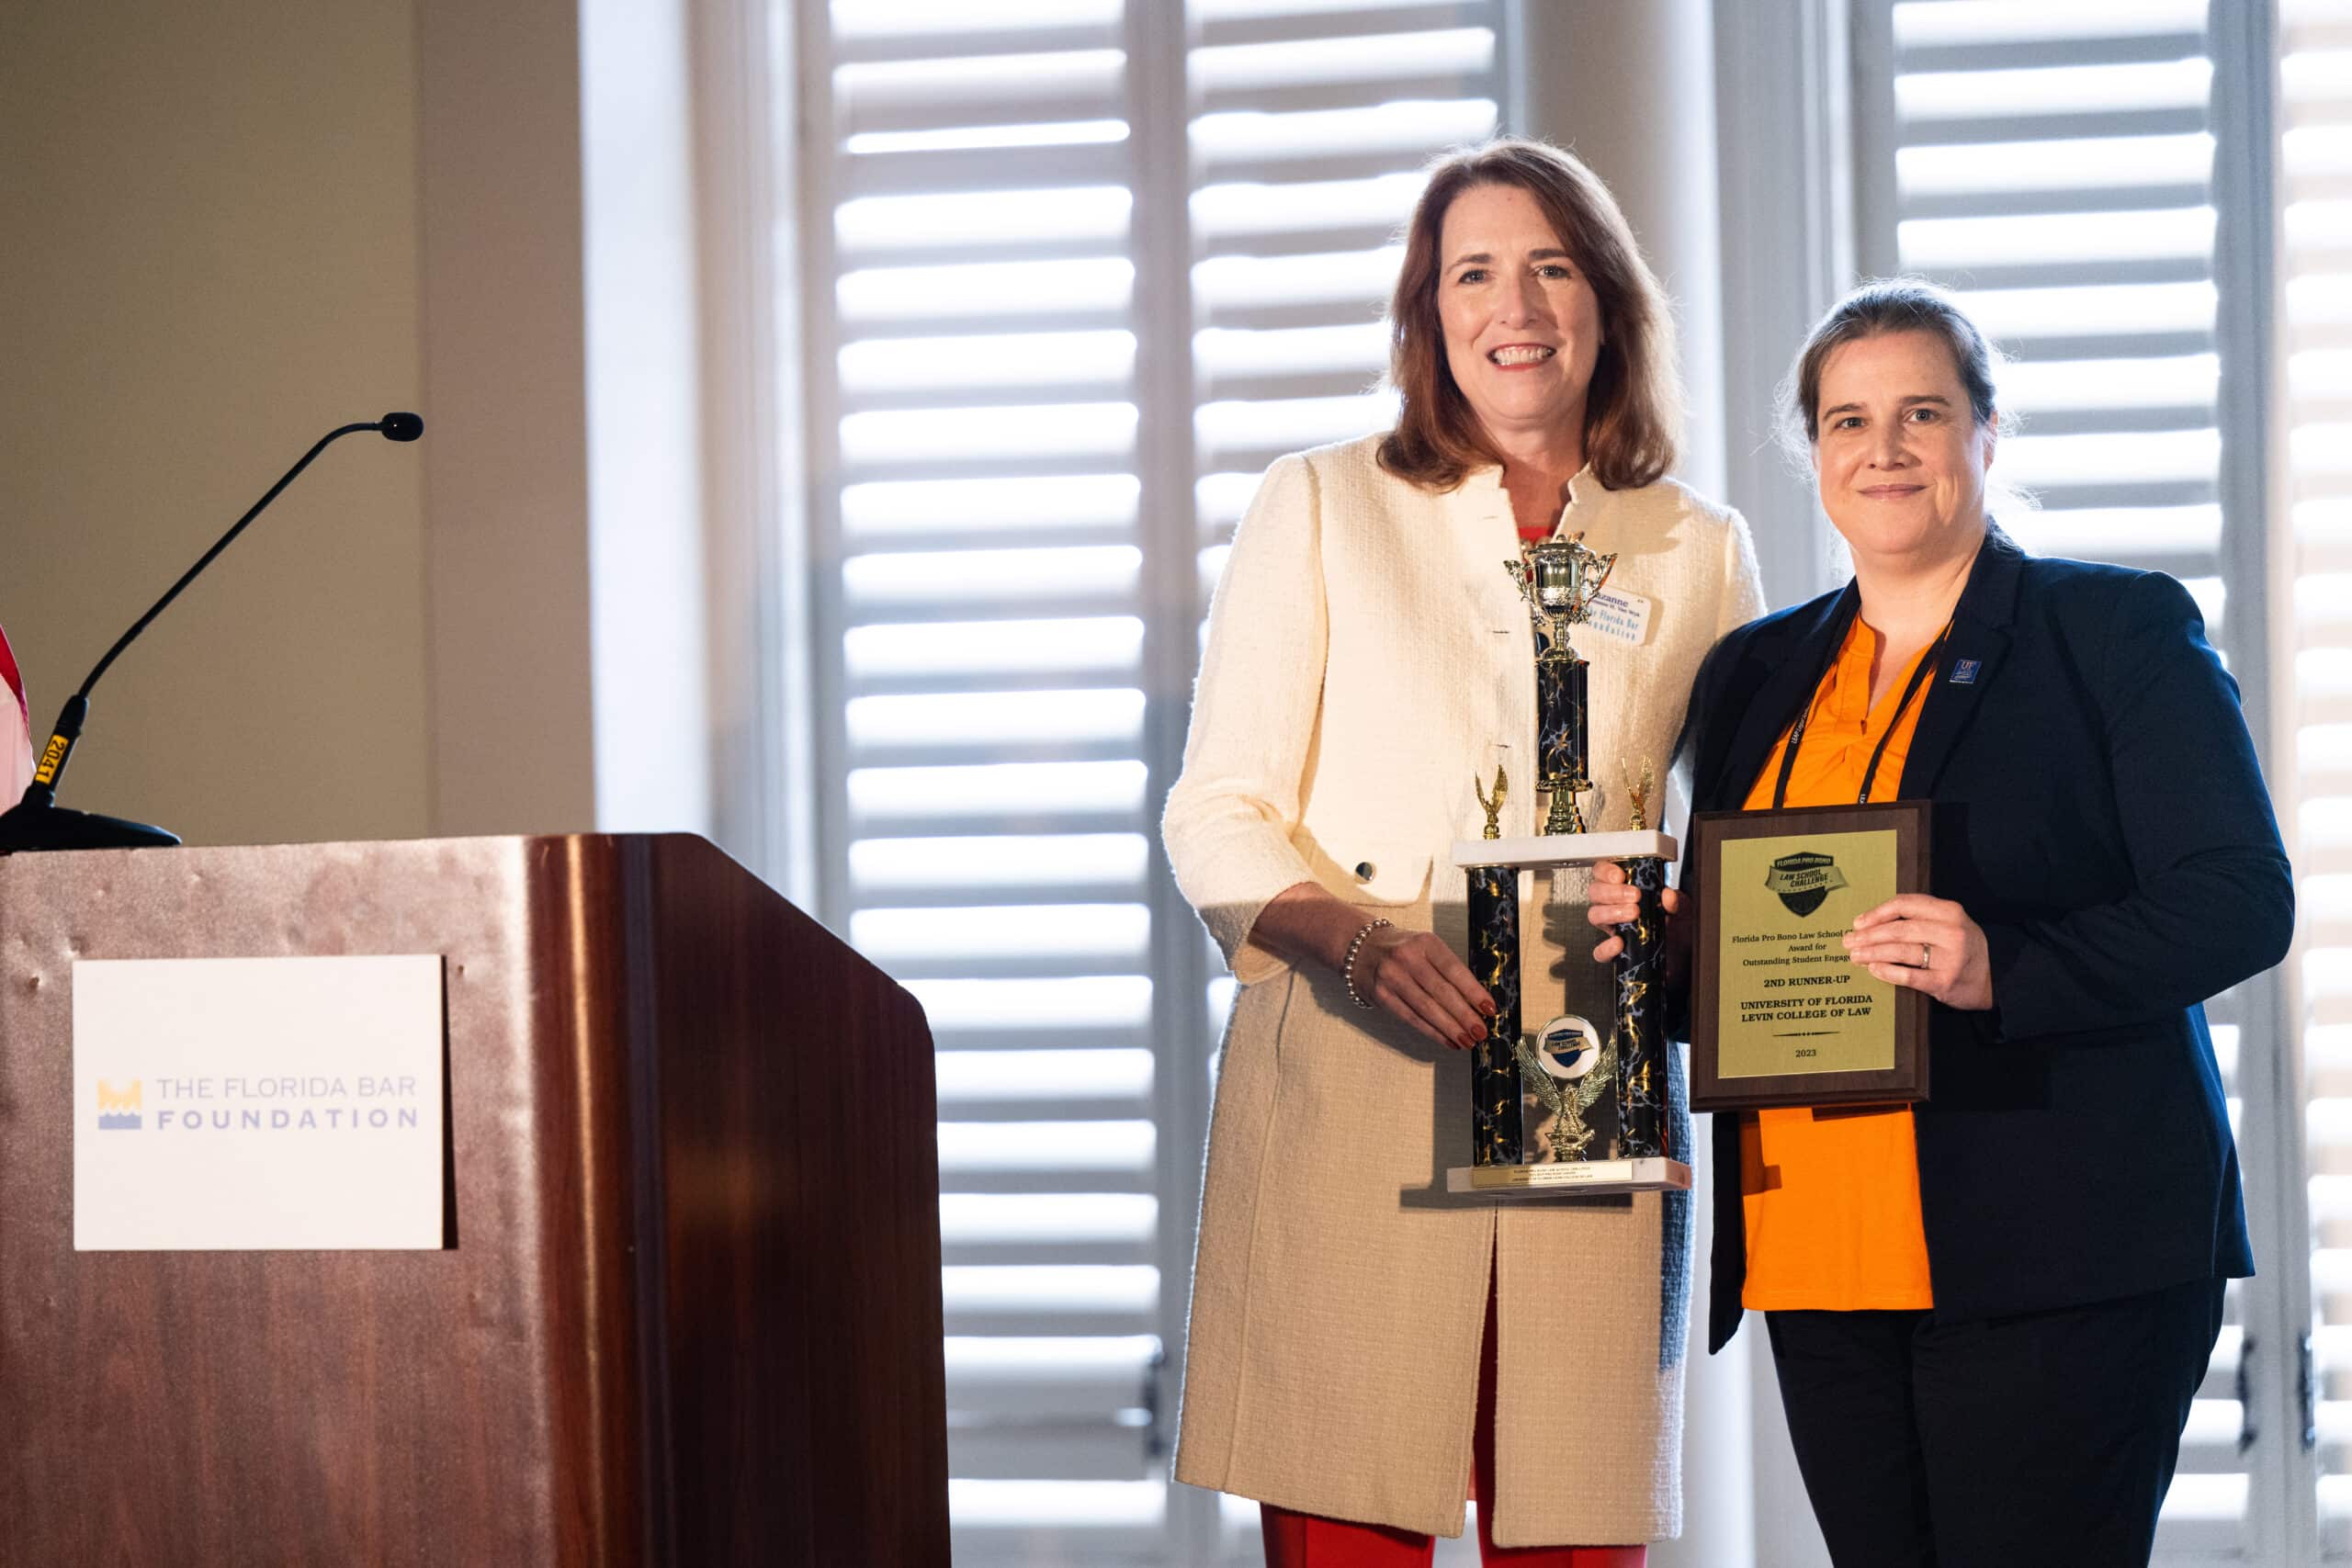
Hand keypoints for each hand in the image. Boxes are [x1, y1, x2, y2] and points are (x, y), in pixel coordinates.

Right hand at [1351, 924, 1496, 1050]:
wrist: (1359, 948)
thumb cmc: (1401, 949)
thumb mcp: (1425, 947)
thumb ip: (1447, 969)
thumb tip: (1476, 1001)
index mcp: (1424, 942)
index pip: (1454, 970)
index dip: (1473, 992)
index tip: (1489, 1009)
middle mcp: (1407, 958)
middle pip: (1441, 992)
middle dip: (1465, 1015)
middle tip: (1481, 1031)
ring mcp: (1391, 977)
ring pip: (1426, 1008)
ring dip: (1450, 1028)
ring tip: (1467, 1040)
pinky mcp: (1381, 996)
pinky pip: (1411, 1018)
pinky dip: (1432, 1031)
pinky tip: (1447, 1040)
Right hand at [1585, 859, 1685, 962]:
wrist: (1684, 953)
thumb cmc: (1678, 926)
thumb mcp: (1683, 908)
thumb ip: (1676, 901)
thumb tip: (1668, 895)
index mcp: (1626, 890)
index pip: (1603, 873)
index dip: (1606, 871)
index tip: (1620, 875)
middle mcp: (1616, 906)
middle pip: (1595, 892)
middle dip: (1612, 892)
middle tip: (1634, 895)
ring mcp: (1614, 928)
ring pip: (1594, 915)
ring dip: (1611, 912)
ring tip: (1633, 913)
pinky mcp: (1617, 952)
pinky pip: (1600, 951)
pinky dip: (1606, 947)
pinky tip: (1619, 942)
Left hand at [1845, 894, 1993, 1010]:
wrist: (1995, 978)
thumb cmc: (1963, 948)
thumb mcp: (1950, 923)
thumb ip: (1921, 917)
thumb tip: (1874, 921)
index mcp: (1949, 911)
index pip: (1904, 905)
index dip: (1877, 913)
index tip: (1858, 922)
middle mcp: (1951, 932)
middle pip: (1898, 929)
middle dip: (1868, 935)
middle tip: (1849, 941)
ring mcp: (1950, 958)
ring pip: (1900, 951)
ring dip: (1872, 953)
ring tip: (1855, 956)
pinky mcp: (1945, 981)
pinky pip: (1909, 975)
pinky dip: (1887, 972)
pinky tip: (1874, 969)